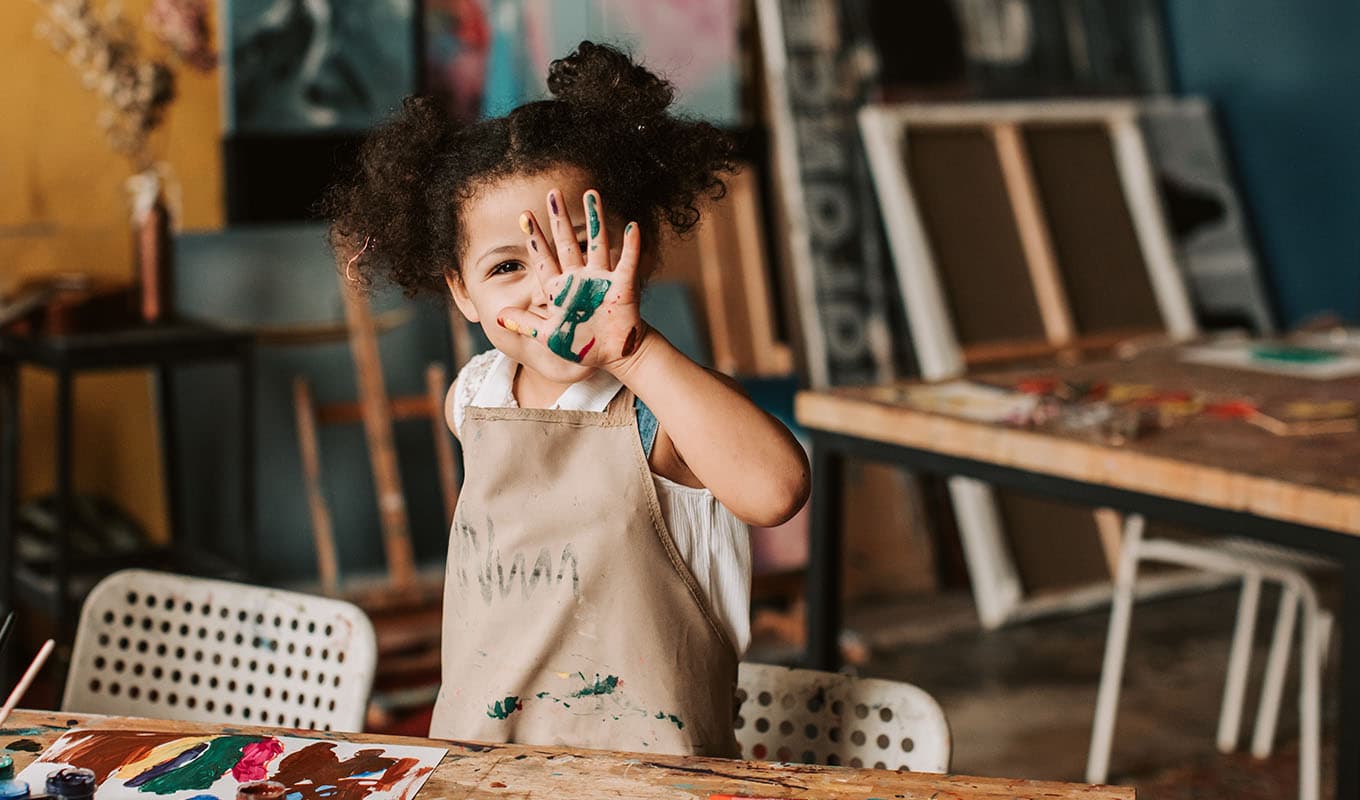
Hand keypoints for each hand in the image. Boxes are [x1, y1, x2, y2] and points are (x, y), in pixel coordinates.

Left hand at [497, 188, 645, 368]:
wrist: (612, 355)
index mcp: (559, 288)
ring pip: (597, 243)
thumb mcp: (549, 336)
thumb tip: (499, 316)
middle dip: (560, 219)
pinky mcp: (622, 287)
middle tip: (553, 193)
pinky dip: (631, 246)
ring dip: (595, 219)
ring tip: (592, 194)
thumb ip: (525, 324)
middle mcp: (579, 278)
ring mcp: (601, 279)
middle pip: (567, 243)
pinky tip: (631, 227)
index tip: (524, 216)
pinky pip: (628, 263)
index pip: (544, 259)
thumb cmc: (581, 345)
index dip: (534, 238)